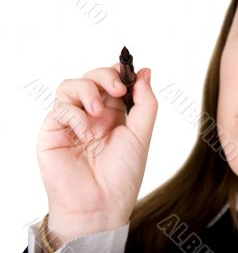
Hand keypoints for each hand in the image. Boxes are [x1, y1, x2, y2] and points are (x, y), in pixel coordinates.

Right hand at [36, 64, 156, 244]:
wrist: (100, 205)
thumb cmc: (123, 174)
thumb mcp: (141, 136)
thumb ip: (145, 104)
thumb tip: (146, 72)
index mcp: (115, 115)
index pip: (114, 82)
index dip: (120, 72)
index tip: (130, 70)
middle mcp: (93, 115)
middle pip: (93, 77)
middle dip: (106, 75)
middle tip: (119, 88)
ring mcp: (73, 121)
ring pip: (71, 85)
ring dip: (88, 90)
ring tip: (97, 111)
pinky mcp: (54, 130)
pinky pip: (61, 107)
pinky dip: (75, 113)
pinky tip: (85, 131)